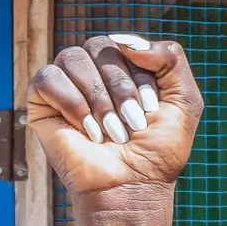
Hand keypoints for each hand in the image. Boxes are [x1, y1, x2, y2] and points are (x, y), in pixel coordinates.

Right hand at [27, 35, 203, 194]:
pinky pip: (49, 77)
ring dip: (99, 99)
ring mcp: (67, 84)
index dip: (142, 78)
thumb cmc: (159, 149)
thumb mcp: (185, 99)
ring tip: (111, 132)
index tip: (151, 112)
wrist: (133, 185)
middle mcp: (94, 70)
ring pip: (73, 57)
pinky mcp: (41, 100)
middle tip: (132, 124)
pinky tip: (88, 132)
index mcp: (125, 67)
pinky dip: (73, 104)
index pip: (128, 45)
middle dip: (121, 88)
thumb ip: (170, 58)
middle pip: (101, 46)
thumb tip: (123, 40)